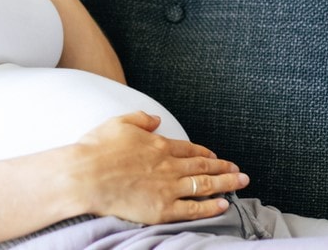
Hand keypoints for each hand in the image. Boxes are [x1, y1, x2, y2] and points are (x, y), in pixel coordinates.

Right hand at [71, 111, 249, 223]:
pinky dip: (211, 207)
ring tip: (240, 184)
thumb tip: (155, 118)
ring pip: (205, 186)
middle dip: (224, 169)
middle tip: (240, 172)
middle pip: (203, 167)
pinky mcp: (163, 209)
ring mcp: (168, 188)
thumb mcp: (119, 122)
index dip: (205, 153)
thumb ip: (140, 118)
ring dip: (226, 184)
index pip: (190, 149)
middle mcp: (168, 166)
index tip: (217, 156)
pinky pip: (194, 209)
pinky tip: (224, 206)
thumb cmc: (97, 149)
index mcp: (158, 145)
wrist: (86, 176)